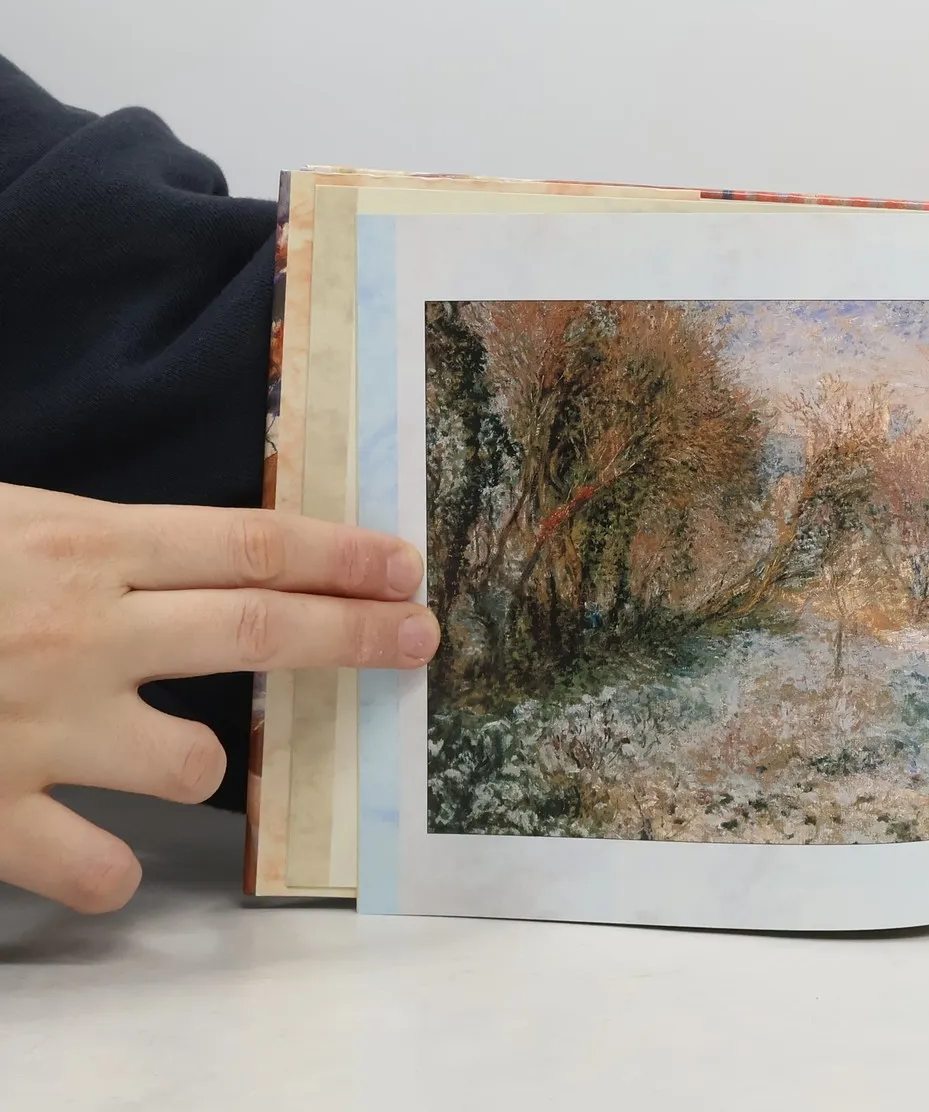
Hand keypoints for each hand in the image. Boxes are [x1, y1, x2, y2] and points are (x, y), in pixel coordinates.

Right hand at [0, 481, 437, 912]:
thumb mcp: (3, 521)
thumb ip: (93, 543)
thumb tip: (190, 555)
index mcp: (84, 544)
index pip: (251, 542)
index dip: (341, 554)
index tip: (404, 564)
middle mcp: (82, 632)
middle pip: (260, 628)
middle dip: (356, 636)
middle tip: (424, 637)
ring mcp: (38, 727)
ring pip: (192, 766)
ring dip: (198, 769)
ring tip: (167, 761)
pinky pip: (98, 869)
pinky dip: (111, 870)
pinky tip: (98, 851)